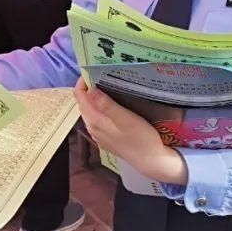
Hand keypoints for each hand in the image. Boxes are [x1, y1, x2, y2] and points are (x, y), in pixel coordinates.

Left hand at [73, 77, 187, 184]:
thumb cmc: (141, 138)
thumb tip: (90, 89)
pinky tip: (113, 105)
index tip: (94, 69)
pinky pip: (98, 118)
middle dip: (89, 87)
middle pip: (84, 102)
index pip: (80, 95)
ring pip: (91, 110)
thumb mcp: (126, 119)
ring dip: (95, 97)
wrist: (152, 161)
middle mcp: (92, 127)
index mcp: (94, 120)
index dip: (83, 81)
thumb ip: (106, 105)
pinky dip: (101, 108)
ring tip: (109, 86)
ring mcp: (98, 134)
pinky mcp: (106, 138)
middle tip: (104, 74)